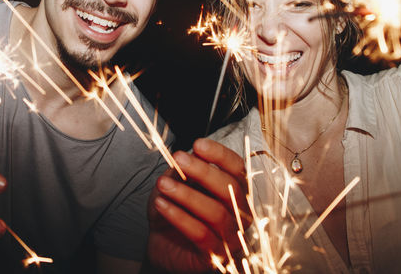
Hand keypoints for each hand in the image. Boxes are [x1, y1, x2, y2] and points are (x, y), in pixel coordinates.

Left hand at [146, 139, 248, 272]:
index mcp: (235, 192)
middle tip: (179, 159)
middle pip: (231, 189)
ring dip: (187, 195)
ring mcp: (231, 237)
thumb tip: (187, 156)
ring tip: (163, 184)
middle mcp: (240, 214)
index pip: (238, 169)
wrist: (161, 243)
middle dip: (203, 171)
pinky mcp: (216, 256)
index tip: (198, 144)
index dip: (220, 155)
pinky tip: (161, 204)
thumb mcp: (176, 183)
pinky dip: (179, 217)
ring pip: (216, 212)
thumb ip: (184, 171)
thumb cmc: (175, 209)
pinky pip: (200, 234)